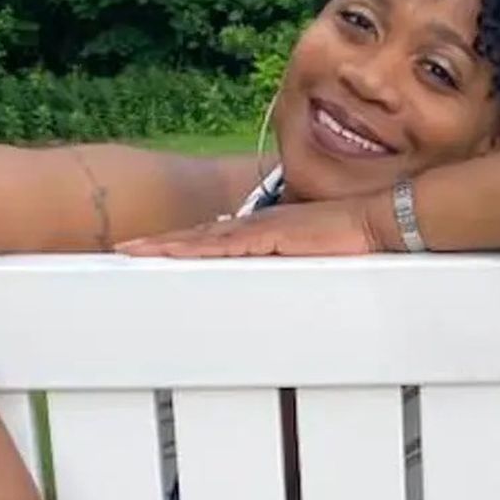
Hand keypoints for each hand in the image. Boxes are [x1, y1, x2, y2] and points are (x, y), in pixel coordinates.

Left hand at [114, 196, 393, 257]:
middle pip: (197, 235)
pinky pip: (226, 246)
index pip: (213, 237)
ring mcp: (262, 229)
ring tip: (134, 251)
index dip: (180, 243)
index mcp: (263, 230)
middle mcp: (256, 224)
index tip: (152, 248)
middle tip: (124, 248)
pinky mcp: (272, 237)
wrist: (375, 221)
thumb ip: (288, 263)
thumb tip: (273, 278)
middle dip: (159, 242)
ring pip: (203, 238)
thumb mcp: (311, 255)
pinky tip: (176, 254)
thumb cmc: (351, 238)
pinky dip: (197, 250)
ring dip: (167, 245)